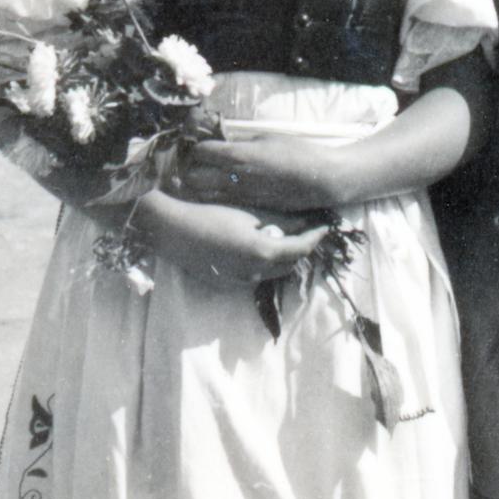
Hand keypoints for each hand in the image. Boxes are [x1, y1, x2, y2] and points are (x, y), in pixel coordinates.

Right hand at [133, 190, 326, 283]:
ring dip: (285, 257)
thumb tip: (304, 220)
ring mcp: (239, 281)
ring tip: (287, 236)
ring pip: (274, 271)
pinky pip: (256, 275)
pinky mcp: (226, 282)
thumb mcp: (250, 215)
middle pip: (290, 264)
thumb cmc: (212, 215)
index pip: (300, 249)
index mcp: (263, 253)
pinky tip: (261, 245)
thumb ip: (280, 221)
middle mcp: (255, 272)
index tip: (324, 225)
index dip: (315, 237)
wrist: (174, 231)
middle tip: (308, 230)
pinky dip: (266, 263)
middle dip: (302, 248)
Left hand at [175, 136, 346, 213]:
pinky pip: (219, 202)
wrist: (317, 179)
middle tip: (192, 163)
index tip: (198, 143)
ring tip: (198, 179)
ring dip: (197, 186)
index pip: (201, 151)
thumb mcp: (267, 138)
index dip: (196, 146)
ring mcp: (238, 195)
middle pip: (193, 177)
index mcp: (237, 155)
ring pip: (202, 195)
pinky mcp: (245, 206)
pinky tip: (215, 191)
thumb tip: (227, 144)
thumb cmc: (296, 152)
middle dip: (189, 169)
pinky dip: (212, 197)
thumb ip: (243, 143)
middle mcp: (232, 177)